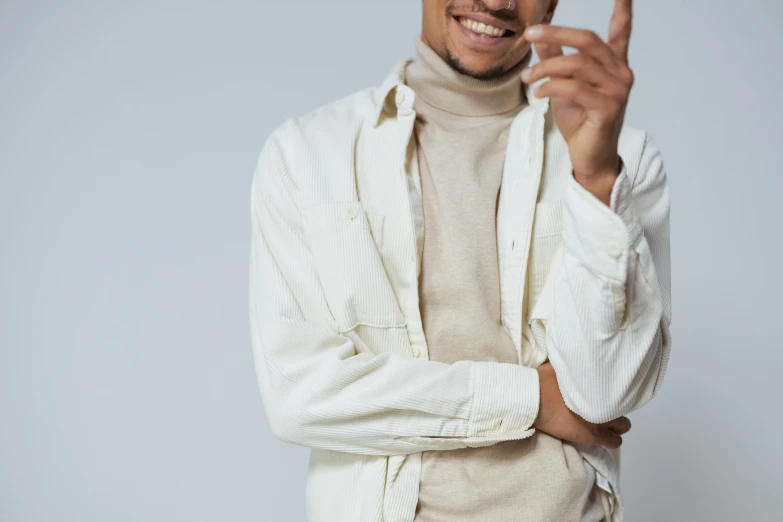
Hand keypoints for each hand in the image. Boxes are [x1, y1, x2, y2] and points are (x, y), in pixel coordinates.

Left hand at [520, 0, 633, 185]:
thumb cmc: (580, 122)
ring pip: (577, 64)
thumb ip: (555, 59)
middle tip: (530, 34)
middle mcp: (621, 74)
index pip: (622, 32)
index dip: (623, 9)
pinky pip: (575, 88)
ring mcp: (617, 91)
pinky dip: (551, 87)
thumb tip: (540, 35)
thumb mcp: (563, 86)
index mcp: (614, 65)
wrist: (590, 158)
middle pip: (588, 41)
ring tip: (527, 78)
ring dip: (546, 68)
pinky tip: (538, 93)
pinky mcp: (607, 108)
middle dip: (557, 33)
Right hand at [534, 361, 630, 448]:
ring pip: (623, 427)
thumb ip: (573, 363)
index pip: (619, 389)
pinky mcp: (593, 436)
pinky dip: (611, 440)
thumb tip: (574, 355)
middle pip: (624, 406)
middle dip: (616, 408)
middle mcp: (605, 401)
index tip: (604, 394)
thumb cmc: (544, 380)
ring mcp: (601, 420)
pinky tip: (602, 436)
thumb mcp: (561, 364)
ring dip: (615, 426)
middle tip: (605, 409)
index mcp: (599, 383)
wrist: (535, 400)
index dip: (612, 393)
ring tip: (604, 424)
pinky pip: (614, 442)